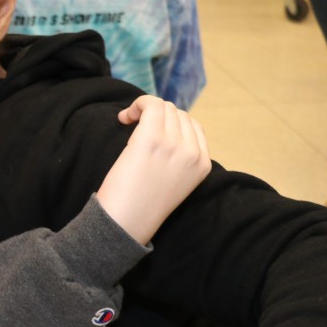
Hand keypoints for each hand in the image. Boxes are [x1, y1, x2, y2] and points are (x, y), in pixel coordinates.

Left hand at [96, 96, 209, 244]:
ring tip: (127, 123)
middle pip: (178, 114)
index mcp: (203, 164)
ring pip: (164, 107)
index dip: (170, 123)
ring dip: (144, 110)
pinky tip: (123, 118)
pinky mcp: (152, 140)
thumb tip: (166, 128)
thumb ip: (178, 157)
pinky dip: (137, 104)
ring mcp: (174, 145)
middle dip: (156, 116)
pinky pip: (151, 104)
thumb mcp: (174, 181)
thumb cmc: (141, 204)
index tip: (149, 132)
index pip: (194, 126)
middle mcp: (192, 153)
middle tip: (134, 128)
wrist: (126, 222)